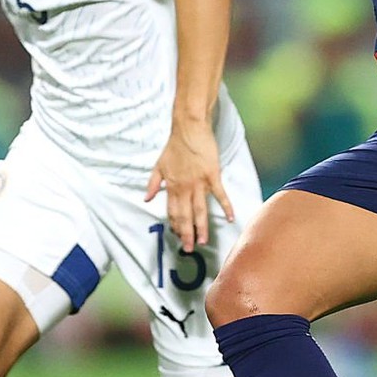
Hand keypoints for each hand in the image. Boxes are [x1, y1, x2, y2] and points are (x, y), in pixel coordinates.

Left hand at [144, 120, 235, 252]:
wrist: (189, 129)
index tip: (179, 236)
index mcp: (172, 186)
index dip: (175, 225)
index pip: (173, 211)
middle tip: (190, 248)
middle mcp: (184, 188)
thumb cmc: (175, 145)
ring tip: (204, 241)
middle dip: (187, 233)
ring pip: (200, 210)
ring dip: (202, 227)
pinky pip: (220, 195)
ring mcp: (199, 183)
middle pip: (185, 215)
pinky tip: (230, 218)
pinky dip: (226, 207)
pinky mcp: (212, 176)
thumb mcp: (159, 165)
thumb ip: (153, 184)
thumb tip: (146, 199)